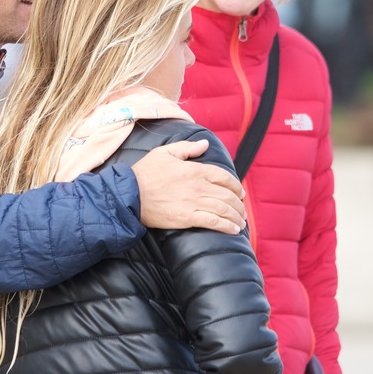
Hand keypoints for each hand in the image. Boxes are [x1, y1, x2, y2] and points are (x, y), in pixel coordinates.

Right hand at [131, 139, 245, 233]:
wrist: (130, 195)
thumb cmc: (146, 172)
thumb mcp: (165, 152)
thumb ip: (187, 148)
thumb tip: (205, 144)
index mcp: (195, 170)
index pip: (223, 177)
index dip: (236, 185)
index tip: (240, 192)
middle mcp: (198, 186)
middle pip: (227, 195)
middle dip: (238, 203)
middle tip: (242, 209)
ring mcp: (193, 203)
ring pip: (223, 209)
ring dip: (236, 216)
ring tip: (241, 221)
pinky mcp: (187, 218)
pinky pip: (213, 222)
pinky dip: (227, 226)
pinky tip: (233, 229)